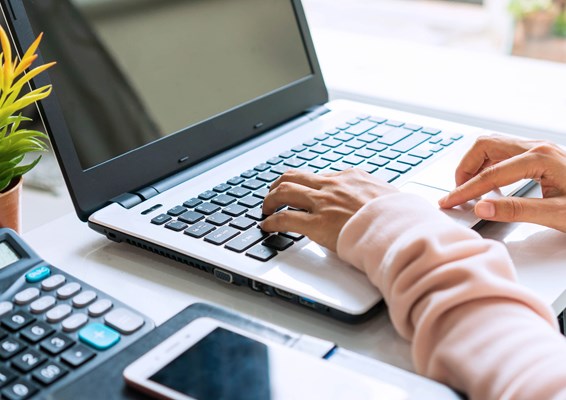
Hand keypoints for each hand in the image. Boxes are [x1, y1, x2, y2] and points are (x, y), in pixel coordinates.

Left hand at [261, 168, 397, 250]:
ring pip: (284, 191)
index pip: (321, 176)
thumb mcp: (390, 196)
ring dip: (270, 200)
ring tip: (265, 209)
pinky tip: (267, 227)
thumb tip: (381, 202)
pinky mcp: (317, 223)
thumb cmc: (399, 216)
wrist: (400, 228)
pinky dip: (271, 221)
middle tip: (273, 195)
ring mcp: (323, 203)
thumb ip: (376, 196)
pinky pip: (285, 218)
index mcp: (351, 177)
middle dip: (279, 185)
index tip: (303, 192)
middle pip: (295, 177)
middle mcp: (333, 185)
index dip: (307, 185)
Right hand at [438, 135, 565, 231]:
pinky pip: (503, 152)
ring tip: (469, 188)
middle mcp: (537, 147)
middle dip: (465, 168)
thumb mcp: (558, 215)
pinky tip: (489, 184)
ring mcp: (539, 149)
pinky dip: (488, 165)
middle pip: (485, 145)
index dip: (466, 189)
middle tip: (457, 192)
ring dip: (475, 164)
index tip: (449, 202)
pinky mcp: (540, 156)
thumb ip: (517, 211)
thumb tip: (482, 207)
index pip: (490, 173)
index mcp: (541, 158)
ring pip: (492, 145)